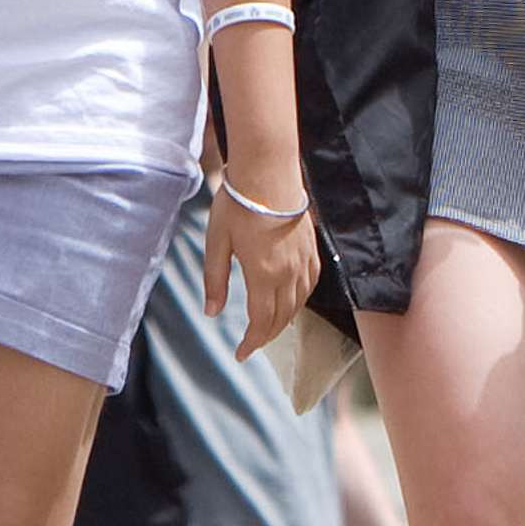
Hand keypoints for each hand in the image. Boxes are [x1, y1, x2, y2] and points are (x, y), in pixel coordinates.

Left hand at [201, 156, 322, 357]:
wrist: (268, 171)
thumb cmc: (237, 205)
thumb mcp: (217, 243)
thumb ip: (216, 280)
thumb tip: (212, 313)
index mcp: (263, 274)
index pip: (261, 321)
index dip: (251, 342)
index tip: (240, 354)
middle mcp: (288, 272)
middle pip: (282, 316)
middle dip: (266, 336)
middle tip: (251, 345)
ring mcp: (303, 259)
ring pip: (300, 302)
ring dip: (284, 320)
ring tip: (270, 327)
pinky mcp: (311, 246)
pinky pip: (312, 282)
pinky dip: (303, 298)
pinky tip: (294, 299)